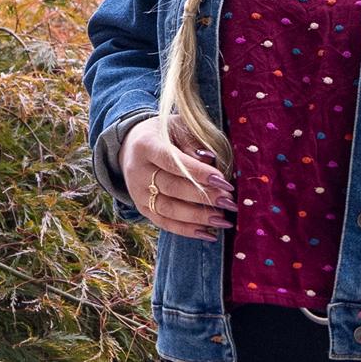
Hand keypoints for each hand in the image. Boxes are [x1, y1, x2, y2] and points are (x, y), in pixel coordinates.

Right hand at [119, 113, 231, 239]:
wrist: (131, 146)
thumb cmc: (164, 134)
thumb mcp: (177, 127)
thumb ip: (192, 142)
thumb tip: (210, 161)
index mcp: (146, 146)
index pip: (173, 162)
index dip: (198, 173)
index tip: (224, 181)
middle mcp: (138, 171)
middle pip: (172, 187)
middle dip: (204, 196)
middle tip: (229, 201)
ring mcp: (138, 193)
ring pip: (169, 209)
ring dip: (198, 217)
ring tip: (224, 220)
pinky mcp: (142, 208)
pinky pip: (165, 223)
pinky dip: (187, 230)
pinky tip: (209, 234)